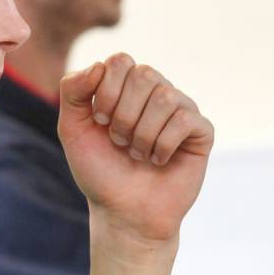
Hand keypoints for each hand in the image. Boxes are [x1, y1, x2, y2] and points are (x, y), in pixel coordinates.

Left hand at [58, 53, 213, 243]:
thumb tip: (98, 65)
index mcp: (127, 86)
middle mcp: (156, 92)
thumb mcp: (72, 129)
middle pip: (145, 75)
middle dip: (125, 114)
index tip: (100, 122)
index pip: (122, 61)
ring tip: (137, 154)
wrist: (124, 213)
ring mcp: (181, 110)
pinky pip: (185, 120)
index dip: (107, 91)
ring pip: (166, 97)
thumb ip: (73, 91)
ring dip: (143, 133)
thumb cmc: (100, 172)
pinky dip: (163, 145)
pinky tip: (158, 161)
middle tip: (119, 141)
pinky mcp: (201, 132)